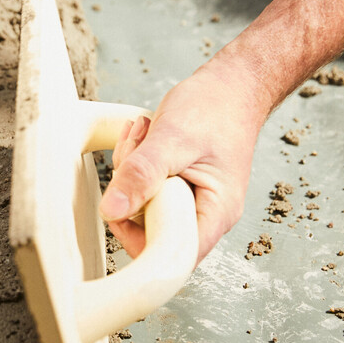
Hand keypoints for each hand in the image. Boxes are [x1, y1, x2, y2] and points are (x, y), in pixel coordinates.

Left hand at [99, 59, 268, 264]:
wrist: (232, 85)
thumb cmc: (216, 109)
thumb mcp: (174, 139)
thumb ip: (143, 174)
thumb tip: (111, 211)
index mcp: (215, 214)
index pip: (171, 257)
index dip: (138, 241)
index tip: (120, 207)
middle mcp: (203, 215)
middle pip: (150, 230)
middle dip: (132, 191)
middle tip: (136, 150)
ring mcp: (189, 200)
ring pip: (142, 206)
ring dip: (131, 169)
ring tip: (143, 134)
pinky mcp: (175, 186)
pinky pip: (143, 186)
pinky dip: (135, 162)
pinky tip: (142, 135)